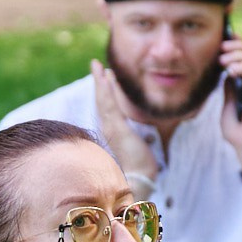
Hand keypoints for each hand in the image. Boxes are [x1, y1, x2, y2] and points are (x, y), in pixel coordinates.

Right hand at [89, 60, 155, 181]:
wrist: (140, 177)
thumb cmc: (142, 166)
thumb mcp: (139, 147)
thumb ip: (138, 140)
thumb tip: (145, 137)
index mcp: (113, 130)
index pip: (106, 105)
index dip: (104, 90)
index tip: (105, 77)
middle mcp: (108, 126)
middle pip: (101, 99)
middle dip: (99, 81)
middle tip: (95, 64)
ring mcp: (111, 126)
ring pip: (103, 98)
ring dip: (100, 80)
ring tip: (98, 65)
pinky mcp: (117, 127)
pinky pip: (109, 104)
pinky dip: (106, 90)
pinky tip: (106, 77)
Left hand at [219, 34, 241, 162]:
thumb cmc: (238, 130)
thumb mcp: (227, 104)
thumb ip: (228, 88)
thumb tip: (226, 73)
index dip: (239, 44)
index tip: (225, 36)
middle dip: (237, 46)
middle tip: (221, 49)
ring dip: (239, 56)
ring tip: (223, 60)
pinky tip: (231, 71)